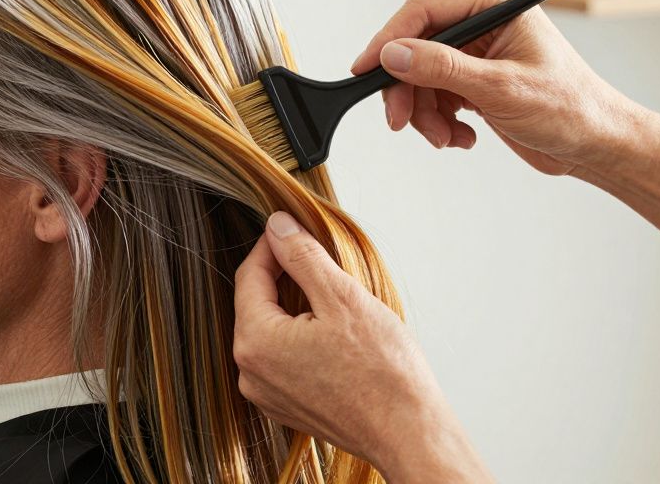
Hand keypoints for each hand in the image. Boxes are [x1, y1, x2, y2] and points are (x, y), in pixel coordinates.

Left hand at [233, 211, 490, 482]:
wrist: (409, 433)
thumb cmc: (383, 372)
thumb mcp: (343, 297)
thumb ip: (302, 257)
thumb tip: (278, 226)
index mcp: (256, 342)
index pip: (250, 275)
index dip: (273, 246)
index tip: (294, 230)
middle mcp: (251, 373)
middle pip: (257, 303)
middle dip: (285, 278)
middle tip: (322, 262)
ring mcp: (267, 394)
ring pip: (271, 330)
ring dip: (295, 308)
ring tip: (335, 301)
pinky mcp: (287, 406)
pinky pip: (283, 358)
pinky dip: (301, 337)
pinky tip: (334, 336)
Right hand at [348, 0, 645, 175]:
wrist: (595, 145)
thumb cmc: (569, 109)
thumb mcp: (501, 89)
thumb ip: (443, 69)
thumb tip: (393, 54)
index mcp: (497, 2)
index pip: (425, 9)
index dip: (390, 39)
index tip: (366, 69)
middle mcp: (484, 20)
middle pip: (415, 45)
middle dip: (407, 88)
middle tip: (401, 121)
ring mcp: (476, 50)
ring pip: (419, 76)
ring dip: (425, 113)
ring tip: (446, 138)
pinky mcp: (472, 78)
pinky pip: (433, 95)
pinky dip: (438, 122)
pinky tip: (462, 137)